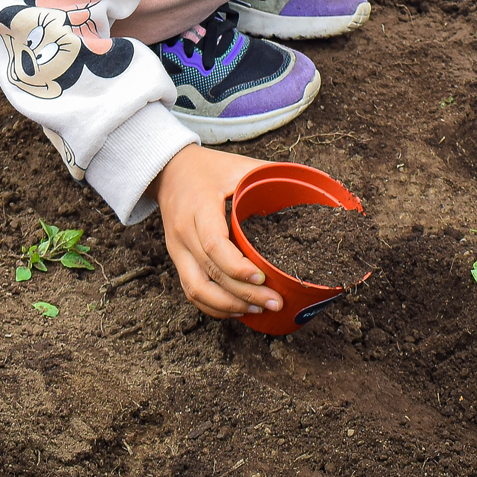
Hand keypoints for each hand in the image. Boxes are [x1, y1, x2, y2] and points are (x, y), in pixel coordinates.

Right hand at [149, 145, 278, 318]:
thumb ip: (267, 175)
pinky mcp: (177, 259)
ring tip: (258, 309)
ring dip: (228, 305)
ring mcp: (177, 249)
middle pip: (211, 273)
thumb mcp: (237, 166)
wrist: (169, 170)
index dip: (238, 266)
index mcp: (199, 207)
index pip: (214, 245)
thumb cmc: (208, 168)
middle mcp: (184, 232)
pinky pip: (191, 290)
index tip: (263, 276)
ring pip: (197, 290)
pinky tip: (236, 309)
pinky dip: (213, 306)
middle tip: (275, 302)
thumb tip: (307, 184)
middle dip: (244, 293)